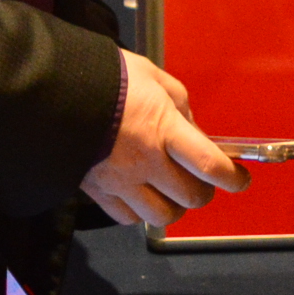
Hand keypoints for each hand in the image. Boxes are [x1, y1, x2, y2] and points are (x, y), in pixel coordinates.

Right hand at [81, 51, 247, 228]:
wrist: (54, 91)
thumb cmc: (105, 77)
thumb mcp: (152, 77)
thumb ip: (179, 104)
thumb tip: (193, 128)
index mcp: (163, 130)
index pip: (210, 165)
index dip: (233, 178)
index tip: (239, 178)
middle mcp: (146, 161)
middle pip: (191, 197)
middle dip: (204, 191)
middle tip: (202, 180)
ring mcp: (121, 181)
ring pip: (162, 216)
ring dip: (174, 206)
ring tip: (171, 191)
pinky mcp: (98, 191)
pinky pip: (129, 218)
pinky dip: (141, 212)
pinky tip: (141, 195)